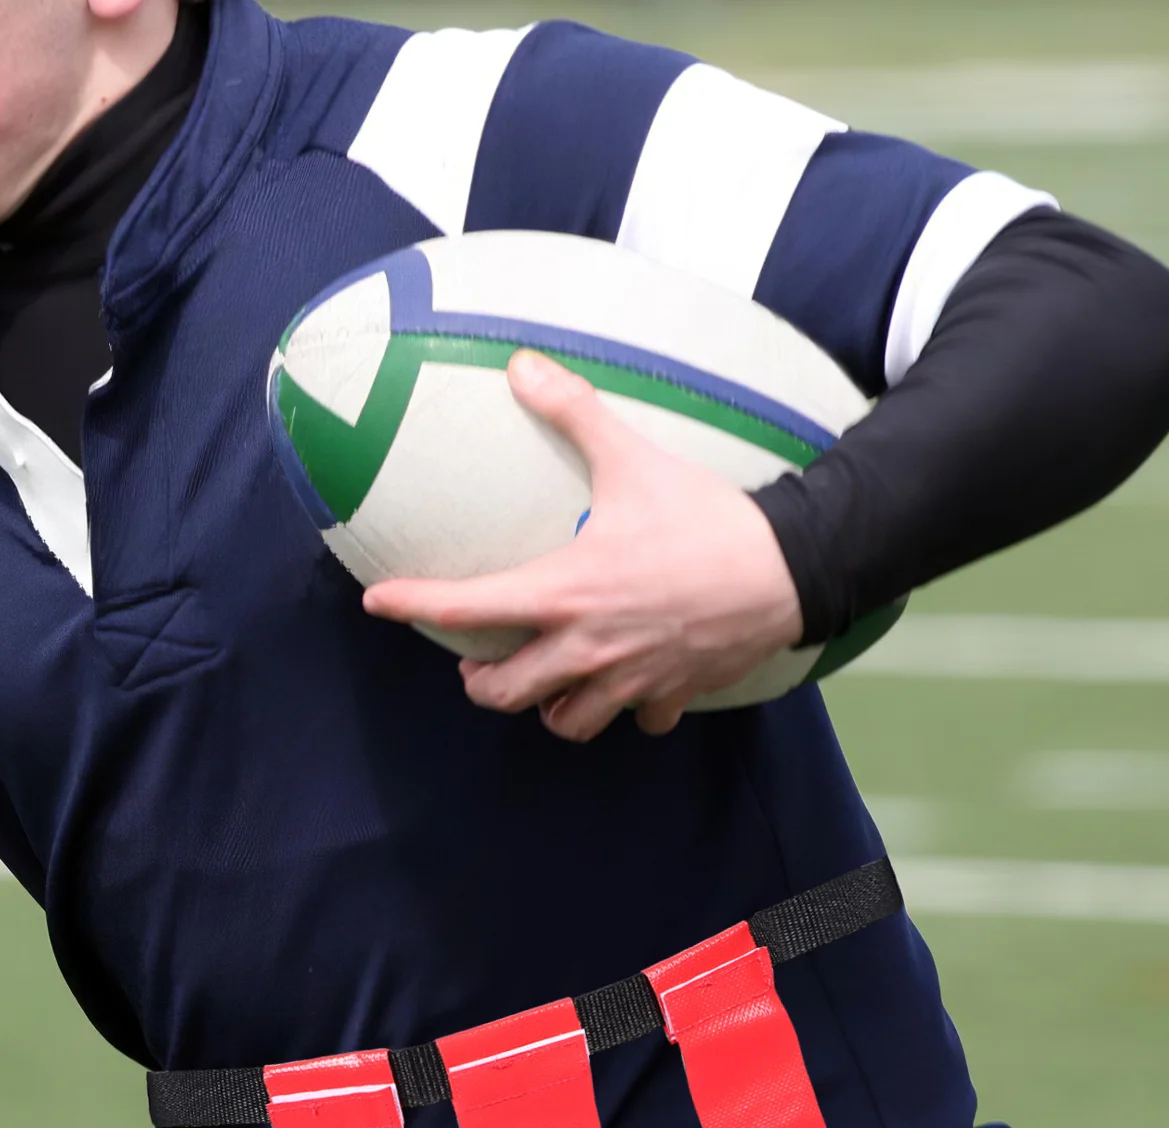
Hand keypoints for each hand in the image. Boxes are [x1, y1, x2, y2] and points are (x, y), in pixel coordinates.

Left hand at [363, 351, 805, 740]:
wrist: (790, 568)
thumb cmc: (705, 516)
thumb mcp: (632, 457)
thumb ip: (572, 412)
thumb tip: (522, 363)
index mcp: (563, 592)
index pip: (465, 607)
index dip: (412, 605)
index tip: (379, 602)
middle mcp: (586, 647)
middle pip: (504, 694)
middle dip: (484, 684)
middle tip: (479, 663)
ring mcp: (627, 679)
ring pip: (564, 723)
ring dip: (548, 707)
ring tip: (546, 682)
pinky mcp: (668, 694)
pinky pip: (635, 721)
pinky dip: (626, 711)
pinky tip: (628, 686)